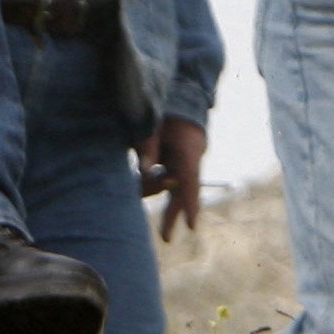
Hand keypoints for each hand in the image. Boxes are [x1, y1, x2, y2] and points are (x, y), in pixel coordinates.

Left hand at [137, 118, 206, 242]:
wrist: (185, 95)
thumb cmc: (169, 110)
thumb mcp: (154, 127)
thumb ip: (148, 149)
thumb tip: (143, 172)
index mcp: (188, 152)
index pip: (190, 182)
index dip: (190, 205)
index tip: (192, 226)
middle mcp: (191, 160)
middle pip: (183, 191)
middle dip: (173, 214)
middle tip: (167, 239)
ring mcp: (187, 161)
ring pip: (172, 185)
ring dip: (154, 187)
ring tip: (141, 177)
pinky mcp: (180, 160)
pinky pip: (169, 177)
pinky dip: (157, 178)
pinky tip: (148, 170)